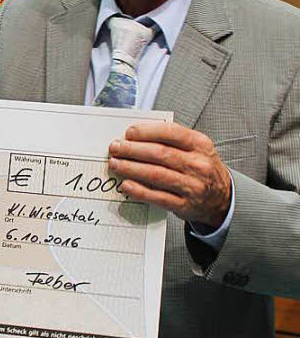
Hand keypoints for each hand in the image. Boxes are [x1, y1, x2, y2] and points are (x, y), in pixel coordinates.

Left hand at [107, 122, 231, 229]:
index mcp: (200, 145)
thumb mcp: (195, 149)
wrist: (222, 199)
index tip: (129, 132)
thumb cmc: (201, 169)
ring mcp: (193, 186)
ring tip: (115, 164)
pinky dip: (139, 191)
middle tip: (115, 148)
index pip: (171, 132)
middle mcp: (198, 165)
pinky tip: (126, 185)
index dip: (147, 131)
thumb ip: (170, 140)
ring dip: (131, 168)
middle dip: (132, 150)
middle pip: (160, 153)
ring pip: (156, 174)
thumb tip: (135, 136)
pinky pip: (158, 197)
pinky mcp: (185, 205)